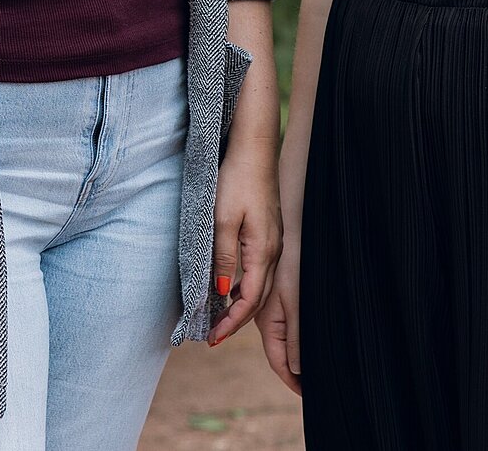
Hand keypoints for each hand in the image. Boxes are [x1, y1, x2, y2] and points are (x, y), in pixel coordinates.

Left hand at [207, 148, 281, 345]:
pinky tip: (231, 289)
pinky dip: (246, 287)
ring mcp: (274, 242)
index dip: (232, 322)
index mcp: (263, 251)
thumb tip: (219, 292)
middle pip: (258, 298)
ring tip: (220, 318)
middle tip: (214, 336)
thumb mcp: (222, 220)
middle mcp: (274, 251)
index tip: (213, 337)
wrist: (255, 151)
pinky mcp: (270, 234)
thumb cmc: (237, 180)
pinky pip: (260, 270)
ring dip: (241, 305)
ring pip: (260, 285)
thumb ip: (222, 258)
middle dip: (236, 320)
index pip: (250, 300)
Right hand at [258, 238, 300, 394]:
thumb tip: (294, 368)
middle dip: (291, 373)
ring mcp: (268, 304)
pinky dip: (290, 338)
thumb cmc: (294, 261)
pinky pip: (280, 323)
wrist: (289, 228)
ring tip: (308, 371)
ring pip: (278, 338)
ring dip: (291, 356)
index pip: (278, 360)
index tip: (308, 397)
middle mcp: (264, 315)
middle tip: (310, 390)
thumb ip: (293, 335)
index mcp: (268, 319)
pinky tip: (299, 339)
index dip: (292, 381)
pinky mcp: (273, 292)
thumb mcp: (295, 301)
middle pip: (277, 352)